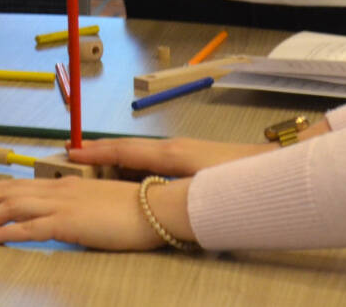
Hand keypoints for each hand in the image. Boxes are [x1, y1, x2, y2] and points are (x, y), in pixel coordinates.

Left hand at [0, 177, 170, 249]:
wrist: (156, 208)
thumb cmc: (131, 207)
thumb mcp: (96, 201)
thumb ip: (74, 204)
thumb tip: (59, 212)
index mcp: (61, 184)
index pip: (17, 184)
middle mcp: (55, 190)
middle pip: (5, 189)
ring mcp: (60, 205)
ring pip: (10, 207)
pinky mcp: (68, 224)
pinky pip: (29, 228)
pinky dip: (4, 232)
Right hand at [68, 136, 274, 176]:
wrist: (273, 165)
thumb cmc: (238, 179)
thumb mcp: (200, 187)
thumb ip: (171, 194)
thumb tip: (143, 198)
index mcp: (170, 153)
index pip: (124, 150)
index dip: (97, 152)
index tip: (72, 152)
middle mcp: (171, 147)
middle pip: (128, 146)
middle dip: (100, 149)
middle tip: (74, 152)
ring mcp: (182, 149)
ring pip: (140, 150)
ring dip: (116, 154)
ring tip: (96, 160)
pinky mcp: (192, 155)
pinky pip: (152, 155)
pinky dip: (134, 160)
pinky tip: (134, 171)